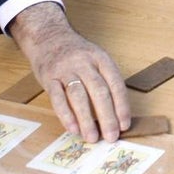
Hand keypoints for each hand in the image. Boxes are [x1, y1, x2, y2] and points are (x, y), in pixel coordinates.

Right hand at [8, 2, 131, 141]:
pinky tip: (73, 128)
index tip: (124, 125)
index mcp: (101, 58)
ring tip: (92, 137)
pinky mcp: (49, 78)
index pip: (115, 84)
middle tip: (111, 137)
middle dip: (107, 117)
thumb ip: (104, 81)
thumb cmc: (77, 54)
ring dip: (86, 119)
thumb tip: (115, 115)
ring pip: (78, 96)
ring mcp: (66, 70)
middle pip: (99, 91)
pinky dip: (66, 115)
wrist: (49, 36)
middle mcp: (84, 63)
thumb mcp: (96, 59)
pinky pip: (58, 98)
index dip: (122, 106)